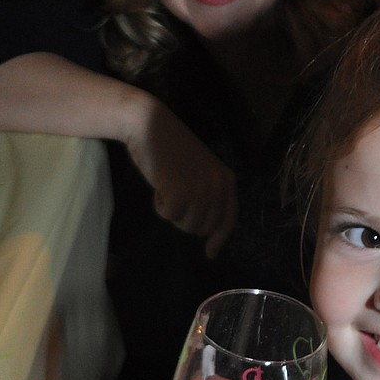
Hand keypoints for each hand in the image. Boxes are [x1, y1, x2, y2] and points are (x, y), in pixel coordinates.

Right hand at [125, 95, 237, 258]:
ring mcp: (201, 191)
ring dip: (172, 212)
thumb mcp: (199, 172)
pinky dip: (159, 205)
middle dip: (185, 219)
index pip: (228, 219)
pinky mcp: (181, 193)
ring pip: (186, 225)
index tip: (210, 254)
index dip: (219, 239)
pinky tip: (159, 184)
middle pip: (203, 228)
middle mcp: (219, 187)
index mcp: (227, 181)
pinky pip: (168, 216)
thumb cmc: (170, 149)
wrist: (151, 125)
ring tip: (168, 186)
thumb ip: (208, 197)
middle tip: (174, 195)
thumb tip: (208, 236)